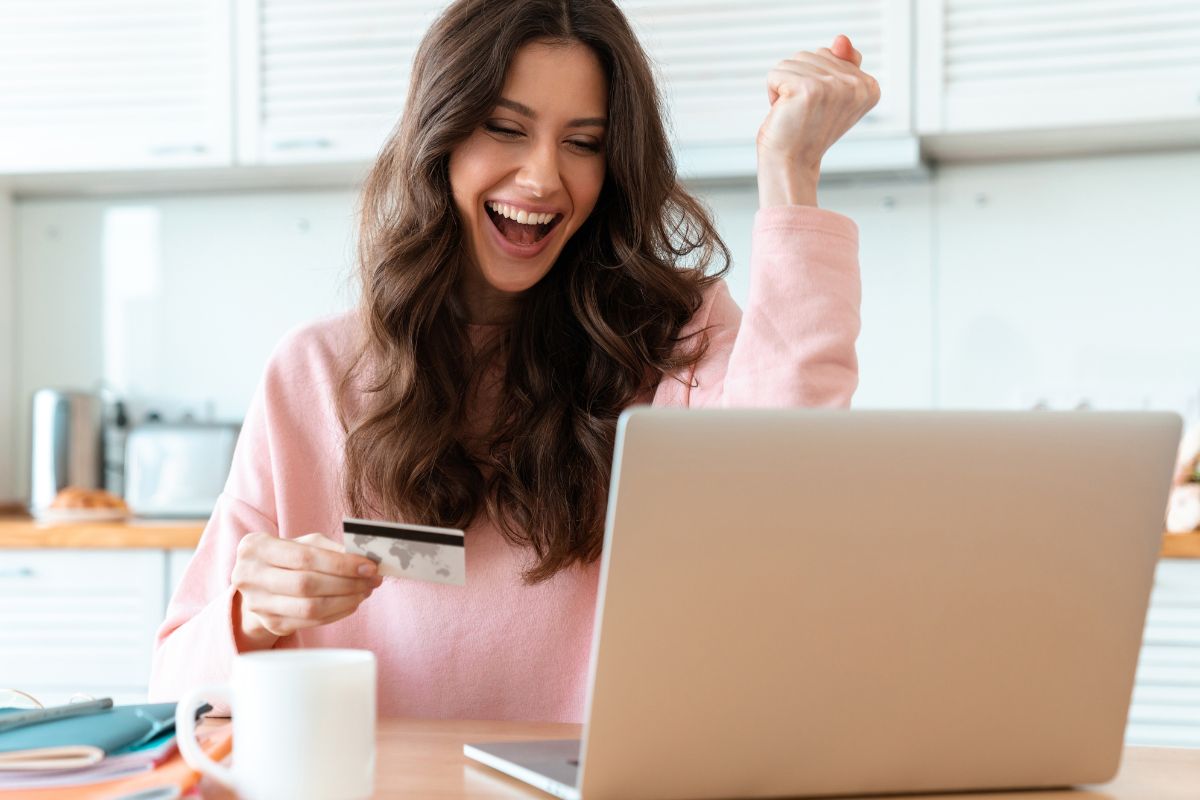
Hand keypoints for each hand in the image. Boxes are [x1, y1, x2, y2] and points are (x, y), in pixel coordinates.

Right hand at [231, 532, 382, 649]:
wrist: (257, 583)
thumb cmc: (285, 557)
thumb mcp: (301, 543)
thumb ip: (329, 547)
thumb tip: (363, 559)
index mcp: (256, 547)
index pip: (305, 557)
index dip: (341, 563)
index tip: (369, 566)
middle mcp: (249, 576)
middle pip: (307, 584)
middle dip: (347, 583)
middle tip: (372, 580)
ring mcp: (258, 604)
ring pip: (310, 607)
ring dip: (345, 600)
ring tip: (365, 591)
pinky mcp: (270, 623)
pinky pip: (311, 622)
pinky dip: (337, 613)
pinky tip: (351, 603)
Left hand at [757, 35, 880, 206]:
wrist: (791, 164)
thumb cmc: (806, 131)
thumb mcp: (829, 93)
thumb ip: (840, 62)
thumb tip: (841, 39)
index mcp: (869, 86)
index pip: (830, 54)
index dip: (815, 79)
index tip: (820, 108)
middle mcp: (857, 85)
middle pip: (811, 54)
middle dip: (798, 80)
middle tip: (805, 112)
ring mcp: (834, 87)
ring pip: (792, 61)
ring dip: (785, 87)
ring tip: (795, 113)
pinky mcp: (808, 89)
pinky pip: (776, 73)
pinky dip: (772, 92)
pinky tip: (784, 112)